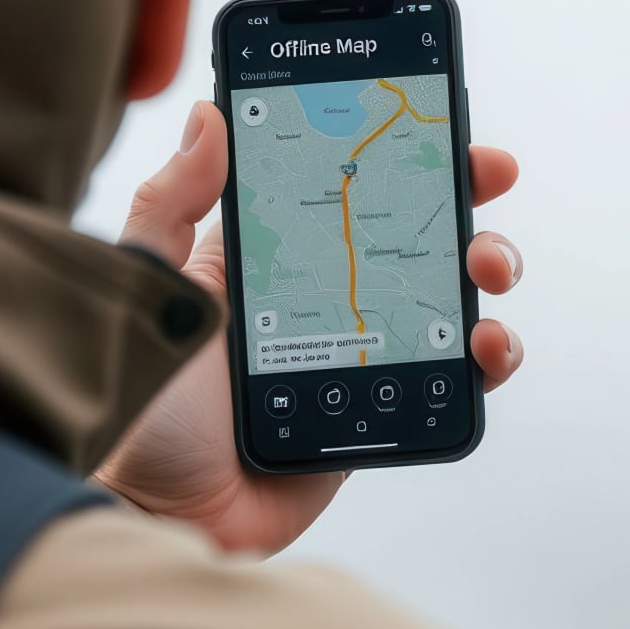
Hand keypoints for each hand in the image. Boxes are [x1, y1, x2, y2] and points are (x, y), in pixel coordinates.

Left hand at [95, 101, 525, 553]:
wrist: (161, 515)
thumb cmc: (140, 406)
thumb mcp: (147, 288)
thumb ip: (170, 202)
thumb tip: (207, 113)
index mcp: (275, 255)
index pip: (350, 184)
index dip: (402, 152)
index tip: (445, 126)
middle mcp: (329, 296)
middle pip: (417, 230)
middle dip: (464, 197)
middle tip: (489, 178)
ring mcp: (365, 352)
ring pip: (450, 296)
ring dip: (488, 268)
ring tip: (487, 270)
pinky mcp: (388, 411)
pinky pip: (455, 377)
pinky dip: (488, 356)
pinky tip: (484, 345)